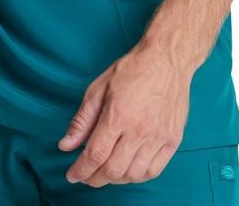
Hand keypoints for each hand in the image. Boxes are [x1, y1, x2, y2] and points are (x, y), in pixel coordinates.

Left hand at [57, 40, 191, 186]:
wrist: (166, 59)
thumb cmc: (132, 70)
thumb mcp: (99, 88)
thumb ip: (82, 120)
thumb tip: (66, 145)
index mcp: (117, 115)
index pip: (95, 155)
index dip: (80, 171)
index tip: (72, 175)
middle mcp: (139, 130)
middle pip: (113, 170)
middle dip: (94, 178)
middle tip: (86, 175)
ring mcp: (158, 137)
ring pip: (133, 175)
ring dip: (115, 179)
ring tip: (106, 171)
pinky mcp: (172, 140)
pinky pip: (153, 171)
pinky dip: (137, 176)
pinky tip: (128, 169)